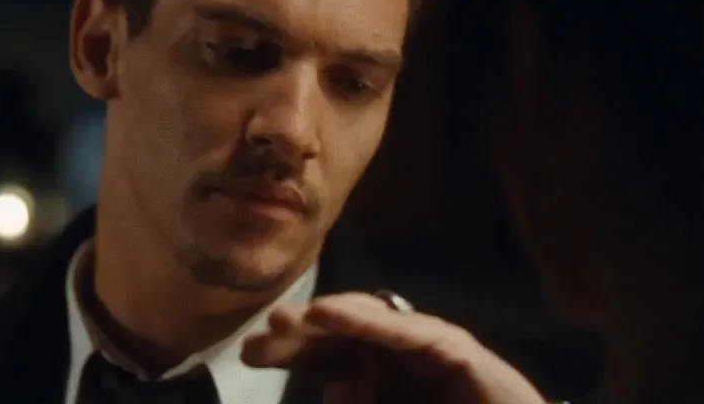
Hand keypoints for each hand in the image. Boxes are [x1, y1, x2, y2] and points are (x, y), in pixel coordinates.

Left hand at [241, 292, 548, 403]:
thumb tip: (331, 390)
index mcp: (376, 380)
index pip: (323, 358)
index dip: (286, 352)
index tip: (247, 353)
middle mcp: (397, 358)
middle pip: (338, 336)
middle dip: (297, 334)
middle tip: (259, 338)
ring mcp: (426, 349)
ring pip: (369, 324)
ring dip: (327, 318)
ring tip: (290, 321)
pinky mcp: (456, 349)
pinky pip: (407, 332)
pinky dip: (369, 322)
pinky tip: (333, 314)